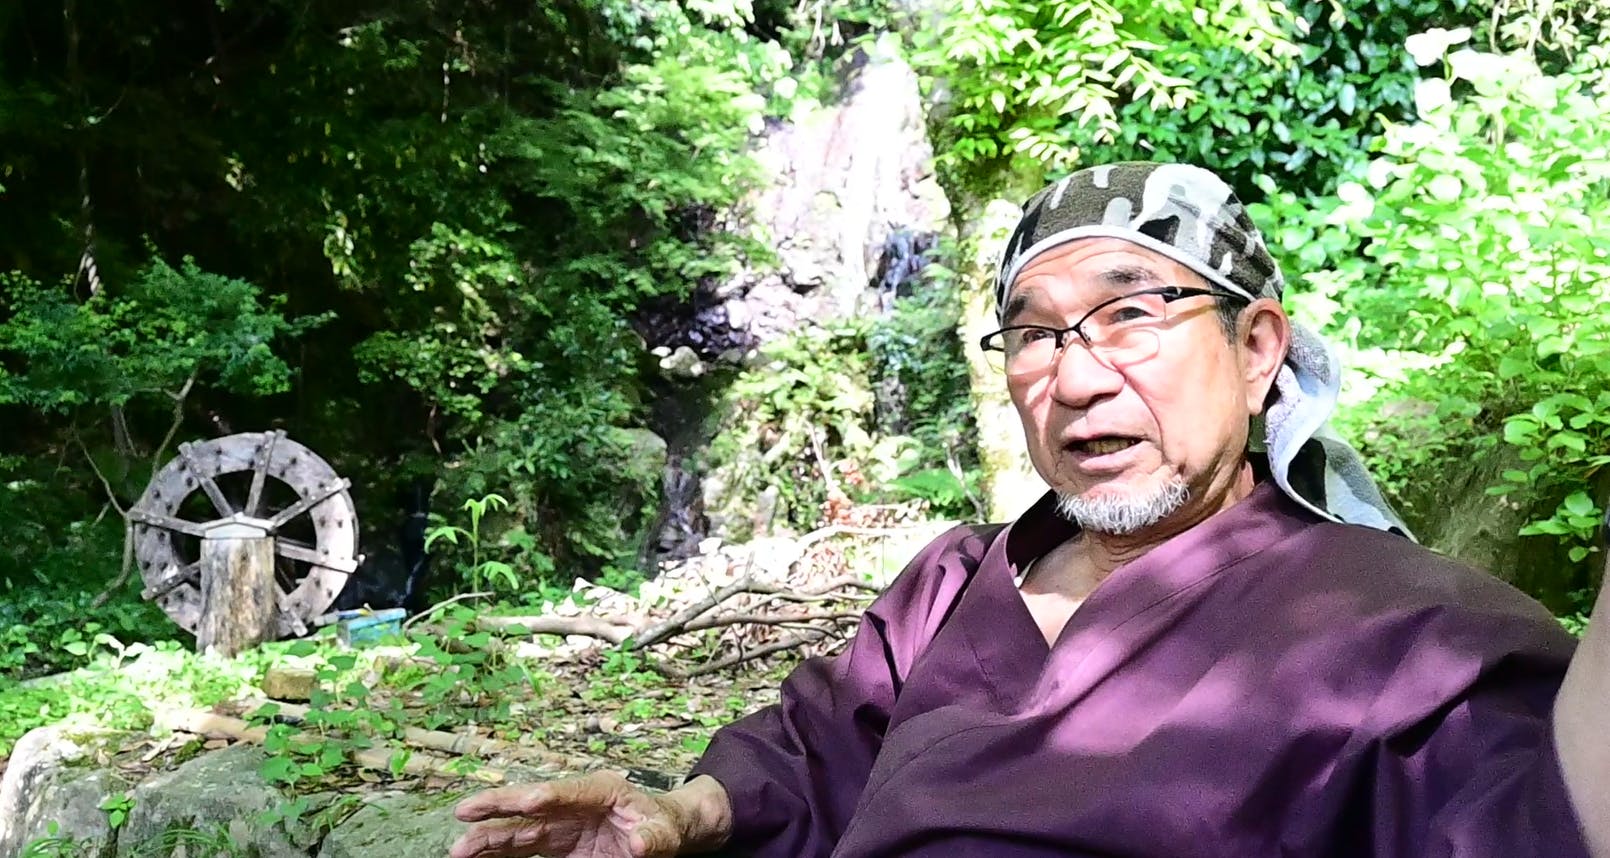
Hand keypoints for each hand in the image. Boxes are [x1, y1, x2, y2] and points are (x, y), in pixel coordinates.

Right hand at [450, 772, 685, 857]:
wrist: (657, 832)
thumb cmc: (660, 825)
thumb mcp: (664, 830)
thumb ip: (653, 836)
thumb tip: (641, 843)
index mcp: (601, 790)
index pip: (569, 791)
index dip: (547, 795)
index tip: (527, 801)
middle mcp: (571, 803)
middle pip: (530, 804)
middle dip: (498, 806)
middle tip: (465, 812)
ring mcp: (558, 824)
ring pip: (516, 829)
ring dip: (488, 837)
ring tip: (459, 849)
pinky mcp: (552, 844)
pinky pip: (519, 847)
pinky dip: (496, 851)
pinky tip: (474, 856)